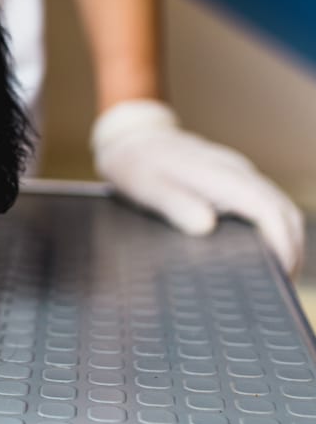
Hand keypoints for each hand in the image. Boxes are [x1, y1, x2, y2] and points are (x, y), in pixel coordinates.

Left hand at [92, 99, 304, 274]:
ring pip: (280, 207)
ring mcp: (239, 173)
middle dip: (290, 249)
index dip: (279, 243)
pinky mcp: (236, 179)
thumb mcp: (145, 186)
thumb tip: (206, 226)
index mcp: (219, 174)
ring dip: (286, 239)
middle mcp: (237, 171)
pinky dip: (274, 229)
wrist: (133, 136)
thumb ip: (174, 204)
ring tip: (276, 275)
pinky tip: (262, 251)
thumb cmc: (137, 164)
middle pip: (284, 211)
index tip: (279, 274)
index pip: (267, 209)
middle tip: (280, 286)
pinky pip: (267, 204)